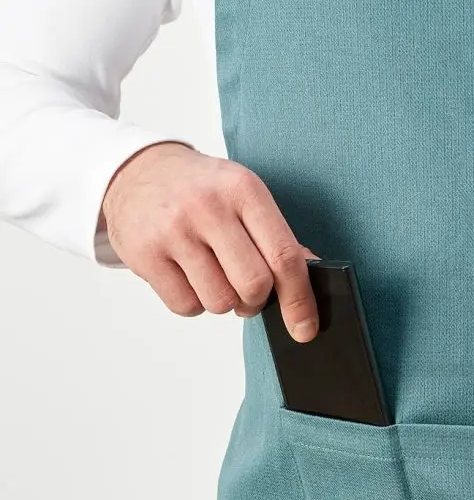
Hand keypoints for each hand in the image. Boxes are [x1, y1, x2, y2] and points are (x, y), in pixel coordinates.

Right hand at [101, 142, 319, 340]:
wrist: (136, 170)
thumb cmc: (203, 192)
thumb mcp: (244, 197)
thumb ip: (277, 238)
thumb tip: (312, 283)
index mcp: (243, 190)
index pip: (284, 256)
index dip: (300, 300)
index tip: (305, 328)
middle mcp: (207, 206)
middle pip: (254, 285)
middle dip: (256, 300)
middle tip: (248, 292)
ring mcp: (172, 229)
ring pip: (220, 302)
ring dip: (224, 302)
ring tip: (213, 276)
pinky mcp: (143, 253)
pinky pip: (186, 307)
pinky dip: (194, 302)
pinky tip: (187, 276)